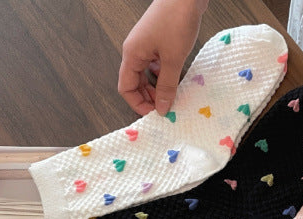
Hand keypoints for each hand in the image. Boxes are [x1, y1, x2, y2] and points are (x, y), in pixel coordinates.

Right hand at [118, 0, 208, 115]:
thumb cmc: (176, 21)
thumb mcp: (172, 59)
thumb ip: (166, 86)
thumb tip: (161, 108)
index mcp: (132, 55)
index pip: (125, 88)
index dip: (138, 104)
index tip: (155, 114)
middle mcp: (135, 51)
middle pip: (134, 83)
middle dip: (148, 98)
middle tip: (165, 107)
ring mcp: (146, 46)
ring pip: (146, 75)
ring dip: (156, 87)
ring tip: (171, 96)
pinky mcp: (158, 42)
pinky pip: (155, 65)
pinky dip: (163, 75)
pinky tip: (174, 79)